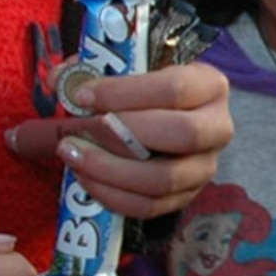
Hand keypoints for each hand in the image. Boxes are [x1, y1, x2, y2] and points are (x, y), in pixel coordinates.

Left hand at [6, 61, 231, 218]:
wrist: (166, 116)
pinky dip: (113, 196)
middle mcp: (217, 127)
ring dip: (110, 170)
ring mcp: (205, 167)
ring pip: (164, 179)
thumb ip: (93, 68)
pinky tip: (85, 178)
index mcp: (210, 85)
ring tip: (72, 156)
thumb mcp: (128, 68)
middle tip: (76, 131)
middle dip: (123, 135)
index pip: (174, 89)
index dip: (124, 93)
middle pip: (181, 134)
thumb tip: (58, 80)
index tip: (82, 95)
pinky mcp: (186, 197)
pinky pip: (150, 207)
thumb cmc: (145, 88)